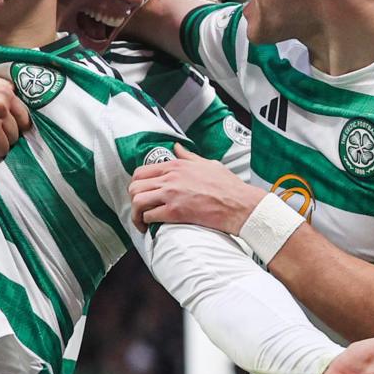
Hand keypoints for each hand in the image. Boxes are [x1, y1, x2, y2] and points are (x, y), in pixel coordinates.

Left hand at [127, 143, 264, 233]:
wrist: (240, 204)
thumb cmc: (228, 186)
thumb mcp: (207, 163)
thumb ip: (188, 156)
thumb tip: (176, 147)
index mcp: (176, 165)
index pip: (141, 172)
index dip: (136, 185)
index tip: (141, 194)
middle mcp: (170, 177)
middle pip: (135, 187)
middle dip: (133, 200)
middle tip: (140, 209)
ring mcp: (171, 194)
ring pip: (138, 201)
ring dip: (136, 214)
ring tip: (142, 221)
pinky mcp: (176, 211)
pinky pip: (150, 216)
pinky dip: (148, 222)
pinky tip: (152, 226)